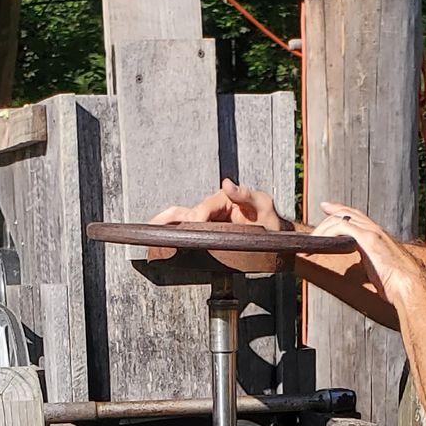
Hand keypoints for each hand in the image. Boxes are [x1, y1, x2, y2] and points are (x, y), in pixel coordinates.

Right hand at [147, 179, 289, 272]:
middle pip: (185, 212)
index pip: (203, 208)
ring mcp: (208, 219)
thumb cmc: (272, 223)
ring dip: (163, 225)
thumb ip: (248, 194)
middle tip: (154, 231)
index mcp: (224, 199)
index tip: (191, 227)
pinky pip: (185, 230)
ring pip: (180, 219)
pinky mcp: (206, 231)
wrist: (278, 237)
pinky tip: (158, 242)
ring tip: (147, 234)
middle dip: (168, 220)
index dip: (195, 217)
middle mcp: (213, 207)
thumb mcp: (265, 205)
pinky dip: (169, 233)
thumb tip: (228, 184)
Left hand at [317, 202, 422, 305]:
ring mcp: (372, 233)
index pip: (359, 218)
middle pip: (350, 213)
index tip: (330, 209)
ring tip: (312, 239)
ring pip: (342, 218)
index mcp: (379, 238)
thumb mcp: (381, 274)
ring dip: (324, 227)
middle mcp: (376, 231)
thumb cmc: (399, 286)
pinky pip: (342, 227)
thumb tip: (363, 273)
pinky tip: (318, 240)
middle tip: (322, 207)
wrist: (410, 286)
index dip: (344, 211)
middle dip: (333, 210)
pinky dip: (327, 231)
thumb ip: (371, 267)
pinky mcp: (368, 239)